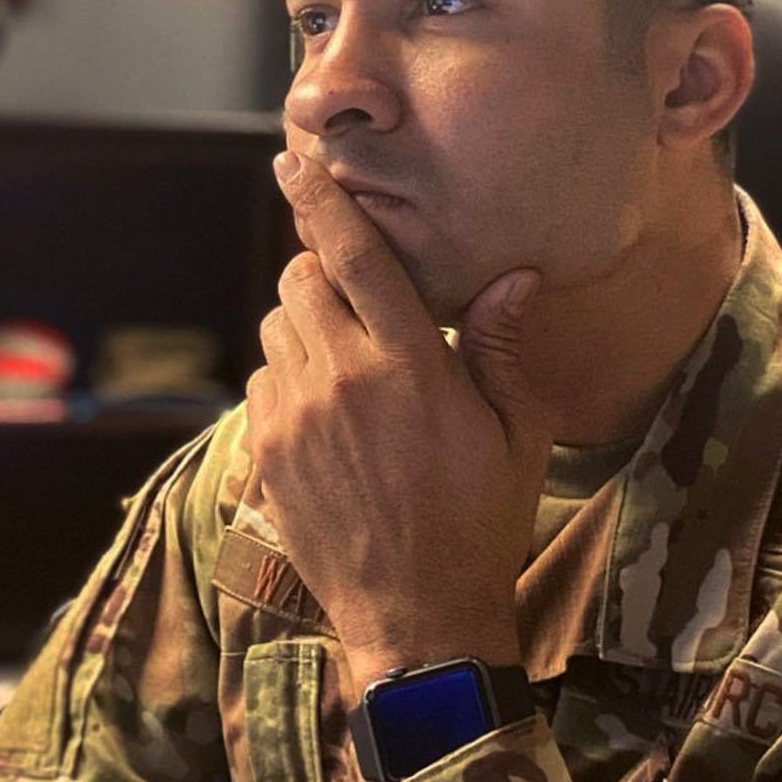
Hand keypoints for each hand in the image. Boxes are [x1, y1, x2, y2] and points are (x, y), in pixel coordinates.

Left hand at [245, 152, 549, 692]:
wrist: (419, 618)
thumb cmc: (482, 521)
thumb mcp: (518, 433)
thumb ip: (503, 346)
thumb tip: (514, 274)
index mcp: (410, 366)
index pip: (355, 257)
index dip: (322, 202)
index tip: (296, 163)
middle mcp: (342, 380)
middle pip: (301, 279)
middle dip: (323, 271)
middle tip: (360, 298)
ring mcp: (295, 417)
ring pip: (276, 326)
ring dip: (305, 325)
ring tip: (351, 365)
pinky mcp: (267, 452)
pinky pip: (263, 379)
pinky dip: (289, 376)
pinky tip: (329, 412)